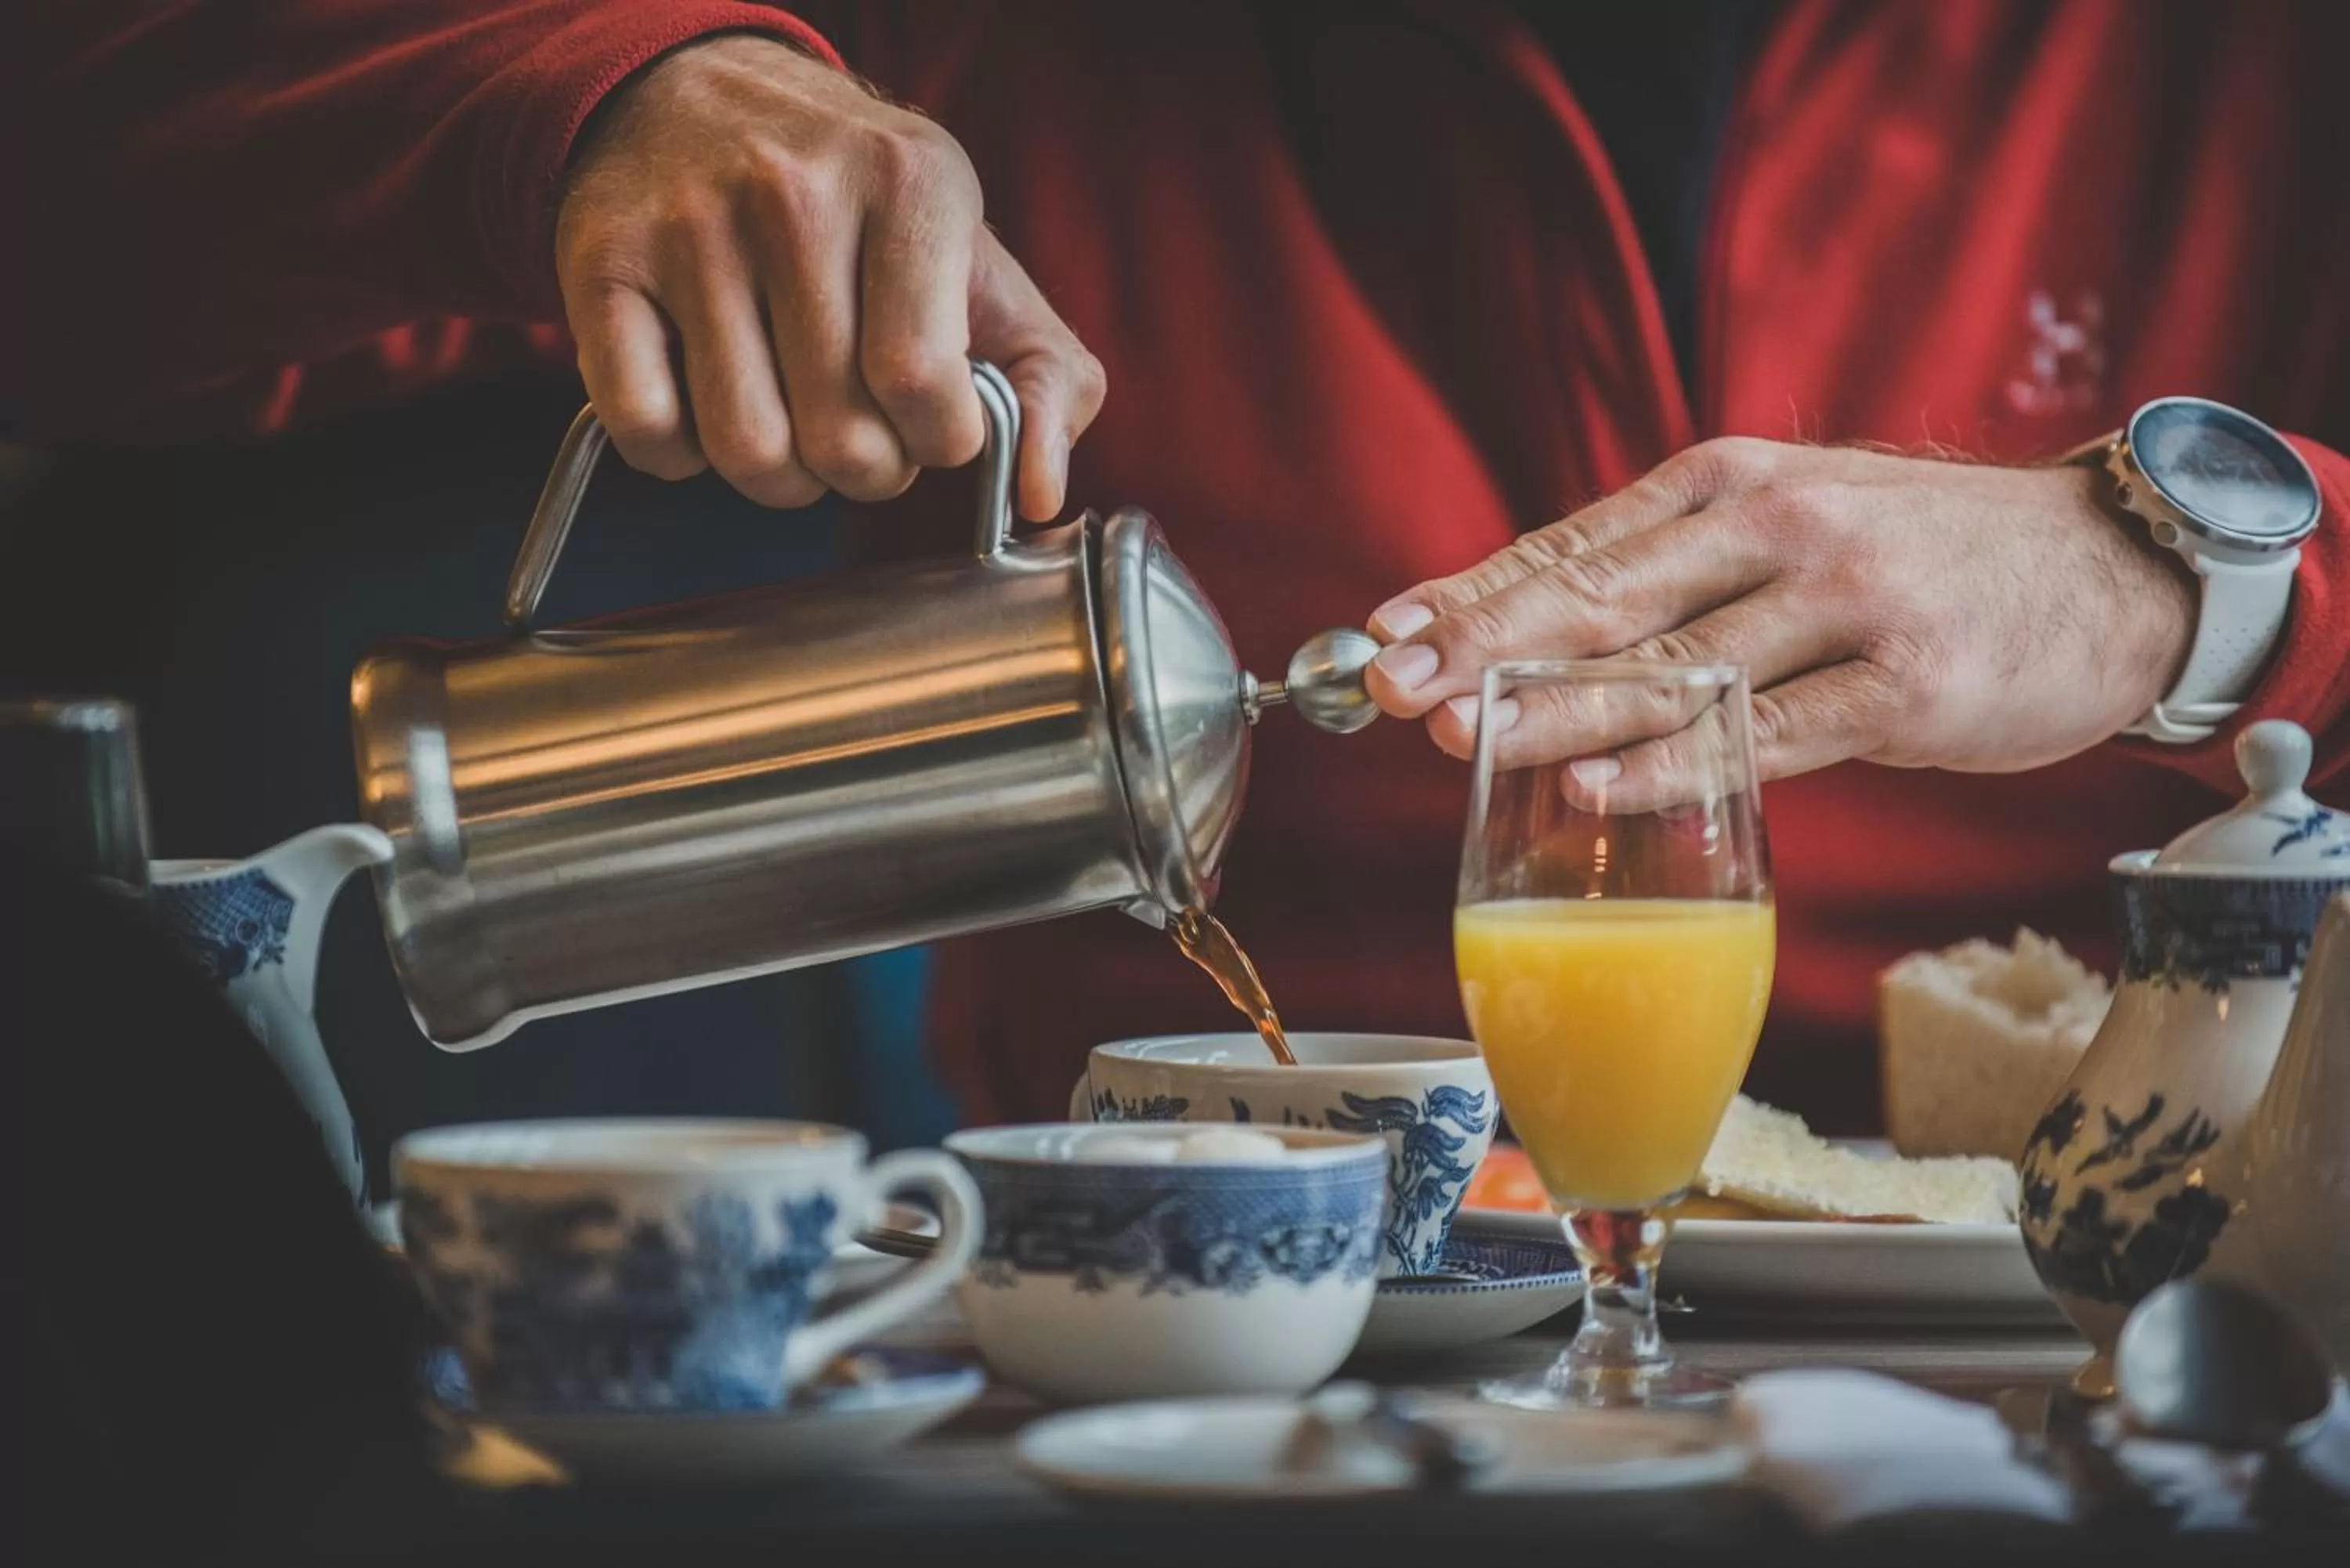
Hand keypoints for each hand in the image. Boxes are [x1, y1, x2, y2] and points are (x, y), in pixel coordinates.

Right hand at [555, 36, 1104, 518]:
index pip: (925, 387)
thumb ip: (1048, 379)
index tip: (927, 420)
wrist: (694, 90)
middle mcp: (796, 194)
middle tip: (859, 427)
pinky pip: (647, 430)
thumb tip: (1040, 493)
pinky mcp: (603, 263)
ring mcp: (691, 227)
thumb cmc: (859, 207)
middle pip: (841, 439)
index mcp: (910, 184)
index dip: (936, 443)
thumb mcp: (975, 260)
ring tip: (791, 423)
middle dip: (864, 469)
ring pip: (747, 452)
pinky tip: (703, 404)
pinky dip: (679, 455)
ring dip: (779, 477)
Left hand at [1362, 438, 2196, 805]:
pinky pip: (1765, 733)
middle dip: (1488, 644)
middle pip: (1606, 595)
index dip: (1475, 592)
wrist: (2108, 570)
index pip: (1578, 542)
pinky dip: (1676, 763)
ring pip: (1674, 666)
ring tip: (1463, 738)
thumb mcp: (1794, 519)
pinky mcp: (1902, 685)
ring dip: (1559, 707)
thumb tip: (1536, 624)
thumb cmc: (1922, 555)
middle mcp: (1779, 526)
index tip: (1386, 634)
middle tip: (1394, 687)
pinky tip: (1600, 789)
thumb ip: (1678, 566)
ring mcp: (1844, 604)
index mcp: (1734, 482)